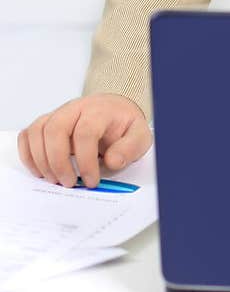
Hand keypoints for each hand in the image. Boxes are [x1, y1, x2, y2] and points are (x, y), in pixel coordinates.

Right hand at [17, 94, 152, 188]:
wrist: (115, 111)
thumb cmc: (124, 125)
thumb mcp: (139, 136)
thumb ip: (130, 148)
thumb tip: (112, 161)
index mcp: (99, 110)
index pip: (85, 132)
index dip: (86, 161)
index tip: (91, 181)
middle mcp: (75, 108)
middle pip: (55, 129)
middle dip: (58, 161)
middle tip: (68, 183)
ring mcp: (58, 114)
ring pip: (38, 131)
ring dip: (42, 160)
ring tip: (55, 180)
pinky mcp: (47, 123)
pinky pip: (28, 134)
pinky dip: (28, 154)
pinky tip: (40, 170)